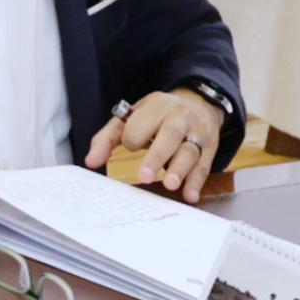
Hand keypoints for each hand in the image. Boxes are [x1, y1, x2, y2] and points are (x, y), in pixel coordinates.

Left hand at [90, 88, 223, 195]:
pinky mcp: (208, 149)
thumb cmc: (157, 116)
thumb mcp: (131, 118)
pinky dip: (197, 182)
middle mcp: (179, 118)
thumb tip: (90, 162)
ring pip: (189, 151)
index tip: (132, 144)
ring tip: (170, 184)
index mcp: (157, 107)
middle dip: (157, 155)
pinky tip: (190, 196)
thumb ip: (107, 139)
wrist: (199, 103)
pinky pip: (203, 166)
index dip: (132, 138)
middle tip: (144, 176)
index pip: (141, 126)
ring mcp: (197, 133)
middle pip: (170, 135)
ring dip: (180, 169)